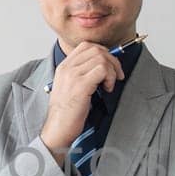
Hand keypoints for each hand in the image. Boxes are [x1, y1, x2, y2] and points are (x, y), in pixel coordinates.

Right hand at [40, 42, 124, 158]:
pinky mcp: (81, 85)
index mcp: (64, 67)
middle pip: (96, 49)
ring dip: (111, 71)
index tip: (109, 66)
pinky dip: (110, 78)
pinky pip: (103, 70)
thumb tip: (103, 67)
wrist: (58, 128)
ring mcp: (73, 75)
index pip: (86, 46)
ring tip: (109, 85)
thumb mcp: (70, 88)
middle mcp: (67, 68)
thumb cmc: (66, 113)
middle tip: (116, 75)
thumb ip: (82, 75)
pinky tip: (107, 89)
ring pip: (101, 58)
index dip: (103, 53)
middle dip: (112, 61)